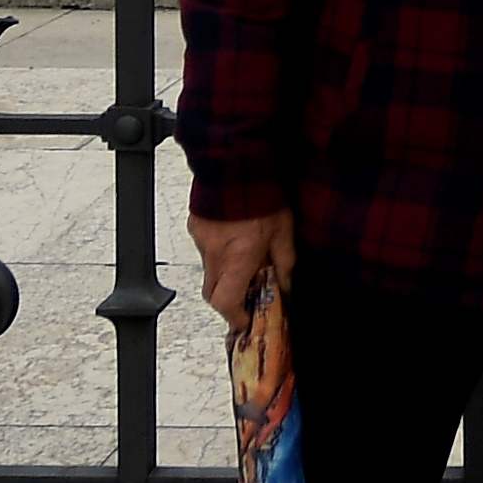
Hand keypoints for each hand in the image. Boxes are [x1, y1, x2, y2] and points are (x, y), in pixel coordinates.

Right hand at [188, 206, 291, 327]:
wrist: (236, 164)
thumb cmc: (263, 196)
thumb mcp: (284, 232)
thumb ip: (285, 263)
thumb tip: (286, 285)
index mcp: (237, 259)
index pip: (226, 303)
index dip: (235, 316)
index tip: (246, 318)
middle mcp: (215, 254)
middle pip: (212, 294)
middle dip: (228, 300)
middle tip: (246, 296)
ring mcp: (202, 241)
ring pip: (208, 271)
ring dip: (225, 273)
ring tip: (243, 259)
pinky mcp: (195, 228)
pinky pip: (205, 250)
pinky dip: (218, 252)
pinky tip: (233, 239)